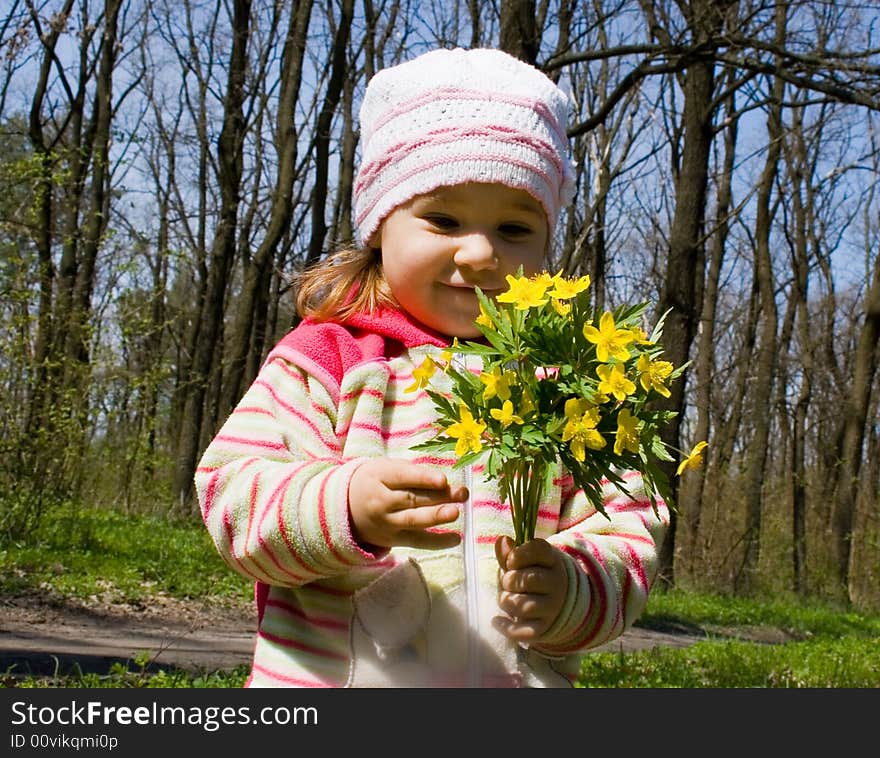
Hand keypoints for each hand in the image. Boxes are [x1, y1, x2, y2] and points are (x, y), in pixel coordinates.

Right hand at [348, 458, 464, 549]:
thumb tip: (445, 484)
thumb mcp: (386, 468)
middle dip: (439, 497)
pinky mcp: (393, 540)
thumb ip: (413, 473)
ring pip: (413, 521)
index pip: (403, 477)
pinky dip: (437, 542)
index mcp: (379, 477)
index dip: (423, 478)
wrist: (345, 507)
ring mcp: (386, 523)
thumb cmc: (375, 481)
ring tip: (455, 512)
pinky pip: (417, 542)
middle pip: (412, 499)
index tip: (443, 479)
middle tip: (462, 493)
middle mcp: (381, 502)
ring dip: (436, 517)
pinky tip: (456, 538)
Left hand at [493, 536, 566, 642]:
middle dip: (508, 581)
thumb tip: (503, 542)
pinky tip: (496, 621)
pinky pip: (523, 632)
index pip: (537, 550)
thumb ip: (511, 552)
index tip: (512, 561)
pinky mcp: (545, 628)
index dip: (517, 554)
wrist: (558, 601)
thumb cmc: (534, 575)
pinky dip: (506, 627)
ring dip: (506, 602)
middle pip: (526, 580)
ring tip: (506, 599)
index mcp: (552, 561)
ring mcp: (552, 607)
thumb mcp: (526, 560)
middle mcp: (557, 584)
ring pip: (523, 606)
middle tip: (508, 582)